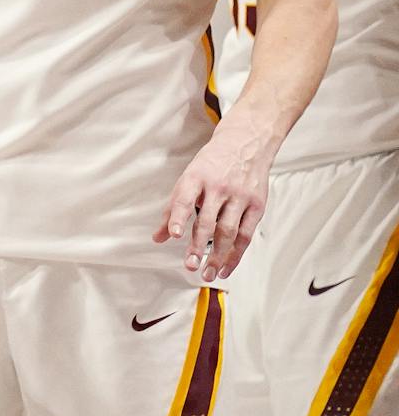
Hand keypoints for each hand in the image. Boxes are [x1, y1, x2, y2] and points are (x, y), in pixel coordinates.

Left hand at [155, 117, 273, 280]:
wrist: (246, 143)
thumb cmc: (213, 163)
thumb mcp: (188, 178)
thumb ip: (172, 208)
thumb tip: (158, 237)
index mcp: (196, 177)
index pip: (184, 198)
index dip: (177, 217)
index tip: (172, 234)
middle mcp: (218, 187)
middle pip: (208, 220)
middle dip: (198, 245)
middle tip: (190, 265)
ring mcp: (240, 196)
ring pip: (229, 231)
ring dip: (218, 255)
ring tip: (206, 272)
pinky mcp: (256, 205)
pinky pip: (246, 234)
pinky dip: (236, 253)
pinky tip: (225, 266)